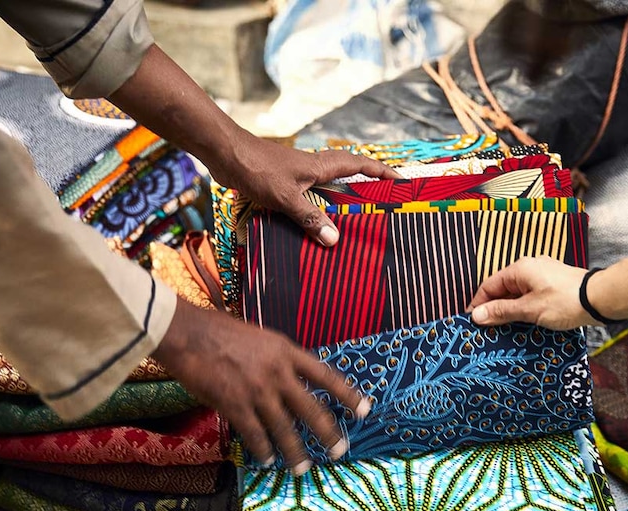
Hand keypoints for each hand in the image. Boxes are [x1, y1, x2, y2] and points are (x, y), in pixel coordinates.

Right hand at [152, 298, 369, 474]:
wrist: (189, 333)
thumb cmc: (220, 331)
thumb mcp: (260, 339)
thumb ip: (277, 361)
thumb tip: (288, 385)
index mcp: (286, 352)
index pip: (326, 375)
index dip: (347, 394)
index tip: (365, 411)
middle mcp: (278, 373)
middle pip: (311, 409)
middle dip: (328, 434)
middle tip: (340, 452)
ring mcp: (257, 391)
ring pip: (284, 428)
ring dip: (294, 451)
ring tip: (302, 469)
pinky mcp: (235, 405)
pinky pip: (254, 434)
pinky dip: (262, 449)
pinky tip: (267, 460)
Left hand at [208, 134, 399, 245]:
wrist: (225, 154)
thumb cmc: (257, 168)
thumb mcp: (286, 196)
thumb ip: (309, 217)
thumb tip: (334, 240)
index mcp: (320, 165)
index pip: (360, 165)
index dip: (382, 172)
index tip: (401, 181)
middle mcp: (312, 168)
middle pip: (347, 175)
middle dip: (366, 187)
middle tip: (382, 205)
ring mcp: (296, 175)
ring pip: (326, 187)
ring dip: (338, 201)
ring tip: (352, 222)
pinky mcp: (281, 183)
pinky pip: (306, 197)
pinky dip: (314, 209)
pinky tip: (311, 227)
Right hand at [467, 257, 598, 329]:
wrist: (601, 299)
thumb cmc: (564, 302)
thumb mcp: (528, 309)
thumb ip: (501, 311)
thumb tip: (476, 315)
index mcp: (519, 269)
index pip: (489, 286)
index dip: (478, 304)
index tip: (472, 321)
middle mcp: (529, 268)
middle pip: (502, 289)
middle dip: (494, 308)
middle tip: (487, 329)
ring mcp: (543, 275)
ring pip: (517, 293)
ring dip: (509, 310)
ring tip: (504, 329)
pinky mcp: (553, 284)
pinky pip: (530, 295)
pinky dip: (523, 308)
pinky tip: (524, 322)